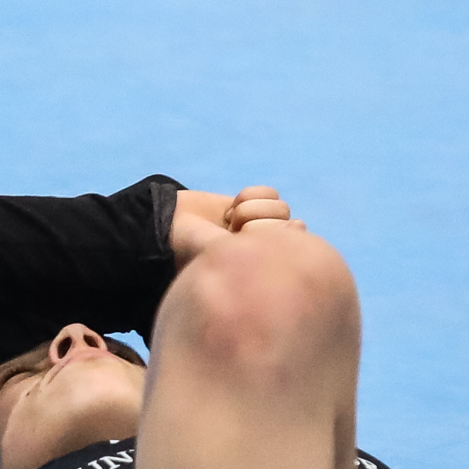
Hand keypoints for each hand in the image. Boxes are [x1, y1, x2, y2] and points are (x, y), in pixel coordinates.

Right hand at [170, 184, 307, 263]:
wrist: (167, 233)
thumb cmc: (199, 260)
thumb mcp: (231, 264)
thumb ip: (268, 253)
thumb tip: (301, 224)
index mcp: (264, 276)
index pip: (298, 252)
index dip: (276, 245)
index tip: (250, 253)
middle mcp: (264, 253)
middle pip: (293, 228)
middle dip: (263, 228)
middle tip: (235, 236)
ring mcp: (258, 228)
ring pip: (281, 208)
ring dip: (252, 212)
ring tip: (229, 223)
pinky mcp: (249, 207)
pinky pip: (269, 193)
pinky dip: (251, 196)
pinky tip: (230, 210)